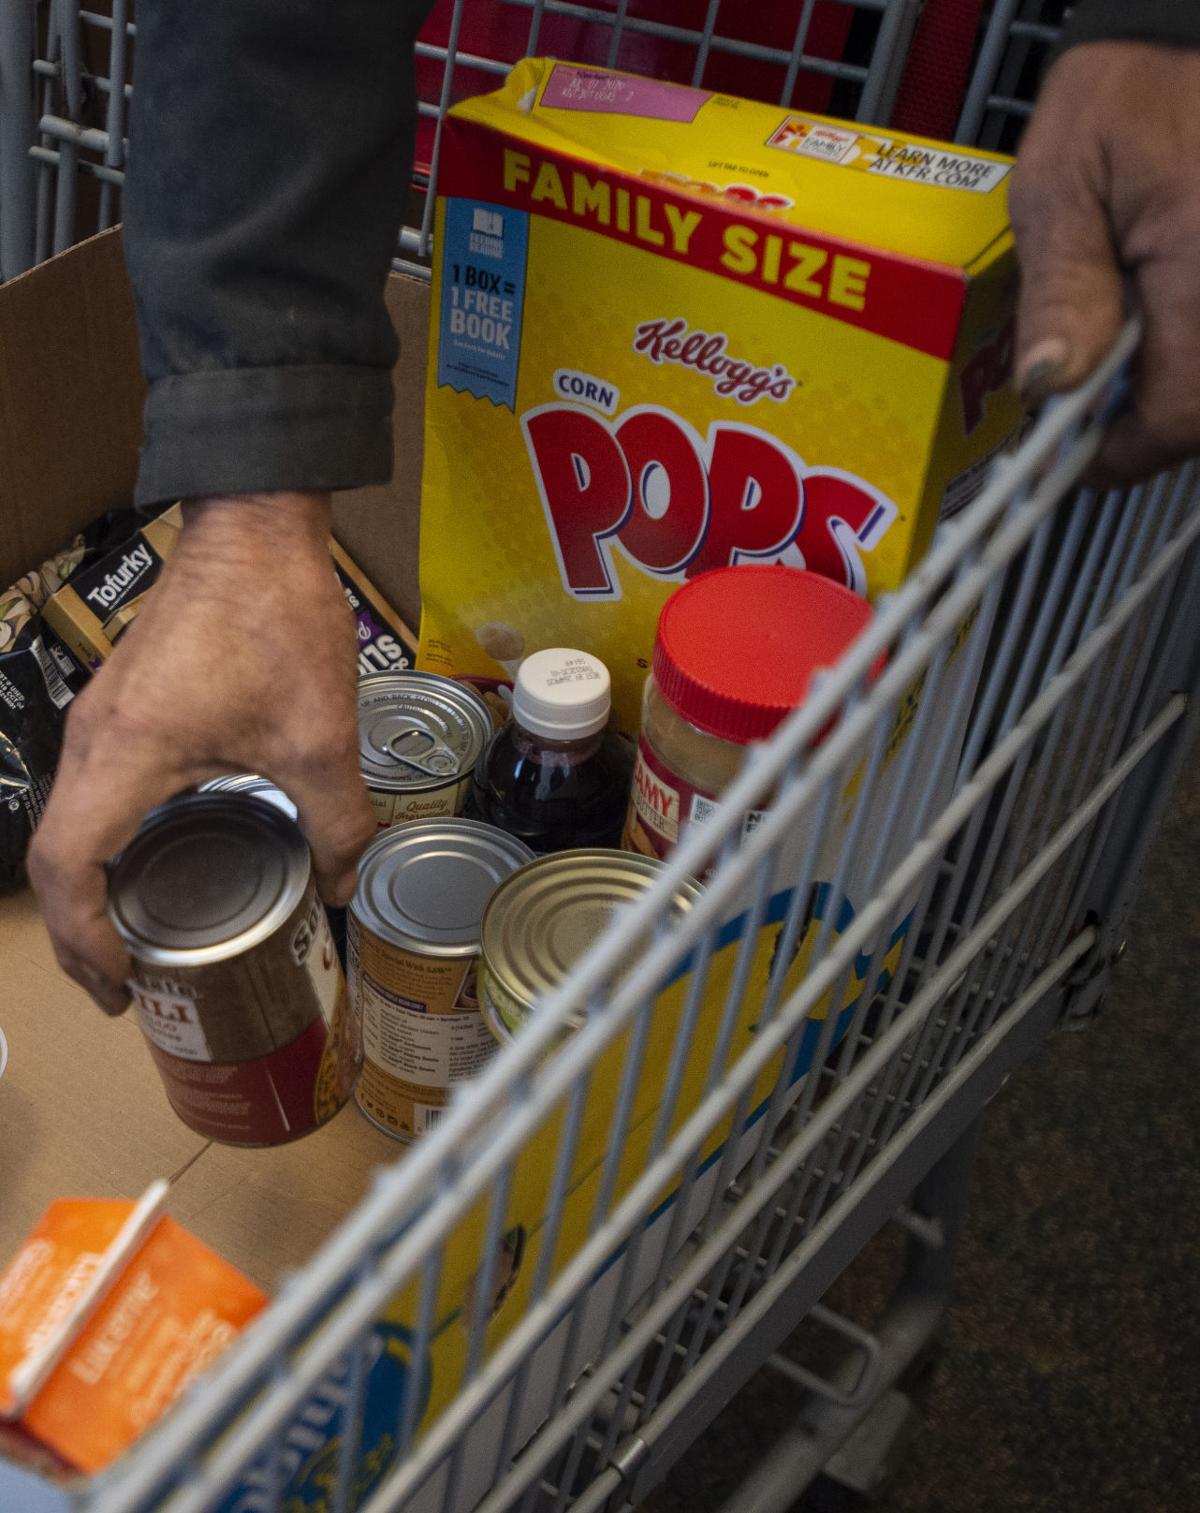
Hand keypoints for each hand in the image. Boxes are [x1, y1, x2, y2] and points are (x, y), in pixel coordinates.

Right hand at [27, 492, 375, 1013]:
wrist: (254, 530)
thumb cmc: (276, 621)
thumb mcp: (320, 735)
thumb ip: (339, 820)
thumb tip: (345, 884)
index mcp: (124, 756)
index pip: (66, 868)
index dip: (81, 940)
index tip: (118, 982)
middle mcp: (93, 741)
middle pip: (54, 856)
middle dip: (79, 930)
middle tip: (122, 982)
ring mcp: (101, 719)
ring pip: (68, 824)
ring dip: (91, 888)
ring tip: (133, 938)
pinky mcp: (123, 706)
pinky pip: (93, 792)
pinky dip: (106, 844)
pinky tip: (155, 861)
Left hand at [1011, 41, 1199, 481]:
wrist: (1188, 34)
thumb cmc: (1134, 89)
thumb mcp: (1063, 186)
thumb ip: (1062, 289)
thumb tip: (1048, 382)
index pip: (1178, 417)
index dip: (1118, 454)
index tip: (1072, 458)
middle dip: (1143, 423)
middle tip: (1085, 412)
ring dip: (1170, 387)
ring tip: (1115, 358)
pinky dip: (1189, 350)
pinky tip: (1157, 323)